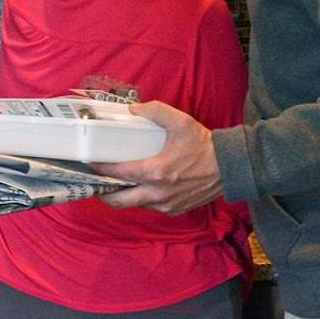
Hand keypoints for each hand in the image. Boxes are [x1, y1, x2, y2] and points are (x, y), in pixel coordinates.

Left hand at [100, 102, 224, 213]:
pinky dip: (144, 199)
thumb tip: (132, 109)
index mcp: (155, 172)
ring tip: (118, 186)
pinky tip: (143, 189)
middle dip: (103, 194)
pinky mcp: (176, 209)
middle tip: (96, 184)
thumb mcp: (180, 122)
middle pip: (119, 200)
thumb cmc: (204, 145)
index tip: (89, 162)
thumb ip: (154, 111)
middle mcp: (157, 193)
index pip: (117, 172)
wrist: (231, 167)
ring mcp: (167, 204)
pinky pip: (153, 207)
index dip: (99, 167)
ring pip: (136, 205)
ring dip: (125, 196)